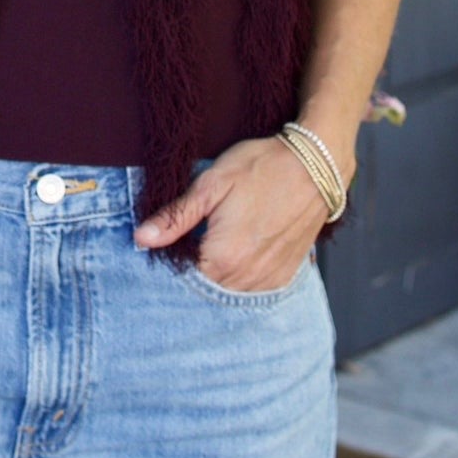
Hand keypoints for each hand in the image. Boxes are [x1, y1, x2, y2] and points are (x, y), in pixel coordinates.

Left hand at [132, 136, 326, 290]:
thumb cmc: (262, 168)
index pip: (182, 278)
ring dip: (219, 275)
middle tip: (200, 236)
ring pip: (229, 292)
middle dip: (195, 269)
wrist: (316, 165)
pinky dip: (242, 277)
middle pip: (205, 289)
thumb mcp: (211, 184)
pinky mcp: (285, 275)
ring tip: (222, 241)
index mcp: (222, 258)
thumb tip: (141, 238)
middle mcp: (246, 278)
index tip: (175, 241)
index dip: (173, 260)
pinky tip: (241, 251)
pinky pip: (254, 289)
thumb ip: (176, 217)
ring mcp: (268, 280)